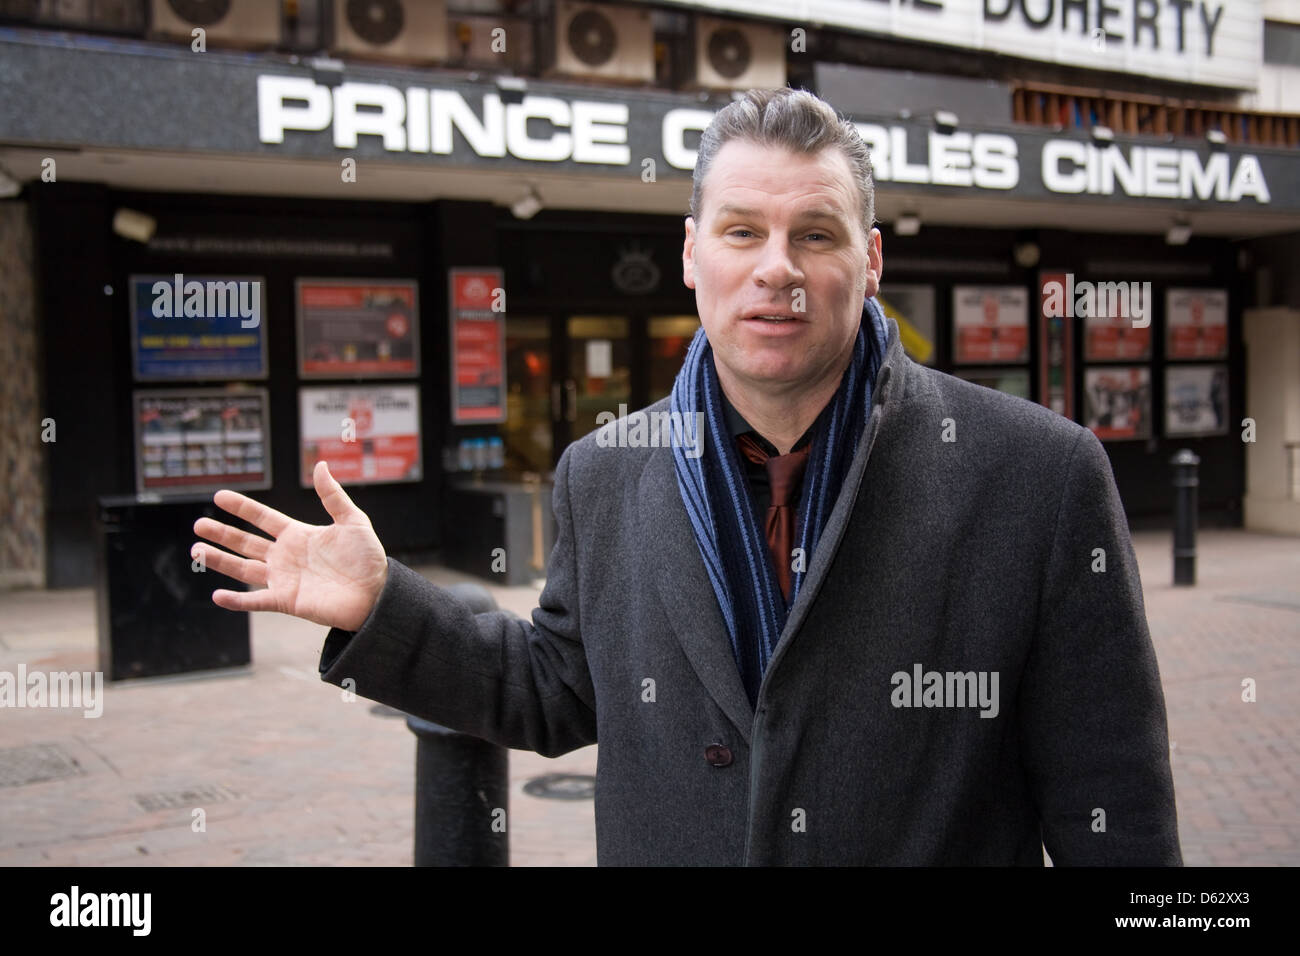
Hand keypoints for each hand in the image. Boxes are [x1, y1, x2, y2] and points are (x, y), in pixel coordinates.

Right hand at [192, 461, 388, 631]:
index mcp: (298, 535)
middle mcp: (286, 556)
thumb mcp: (353, 521)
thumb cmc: (368, 558)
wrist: (377, 593)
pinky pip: (256, 601)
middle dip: (222, 534)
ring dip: (219, 561)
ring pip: (243, 569)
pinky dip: (237, 601)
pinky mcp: (287, 601)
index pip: (262, 518)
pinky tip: (217, 595)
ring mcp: (284, 579)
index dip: (242, 508)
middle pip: (246, 543)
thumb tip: (321, 465)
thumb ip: (332, 495)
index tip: (219, 496)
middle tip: (198, 524)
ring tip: (196, 550)